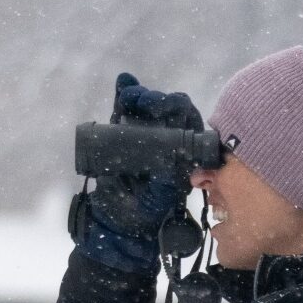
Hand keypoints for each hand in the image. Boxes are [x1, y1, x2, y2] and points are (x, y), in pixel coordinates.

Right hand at [77, 72, 203, 270]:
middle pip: (168, 110)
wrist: (114, 221)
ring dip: (140, 96)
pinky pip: (125, 109)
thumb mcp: (158, 203)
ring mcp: (144, 135)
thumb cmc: (142, 216)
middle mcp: (166, 142)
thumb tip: (170, 167)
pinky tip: (124, 81)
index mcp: (182, 156)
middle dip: (158, 101)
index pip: (189, 124)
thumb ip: (166, 186)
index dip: (181, 111)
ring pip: (147, 106)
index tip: (170, 107)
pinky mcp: (122, 132)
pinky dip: (125, 92)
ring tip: (129, 96)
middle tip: (144, 102)